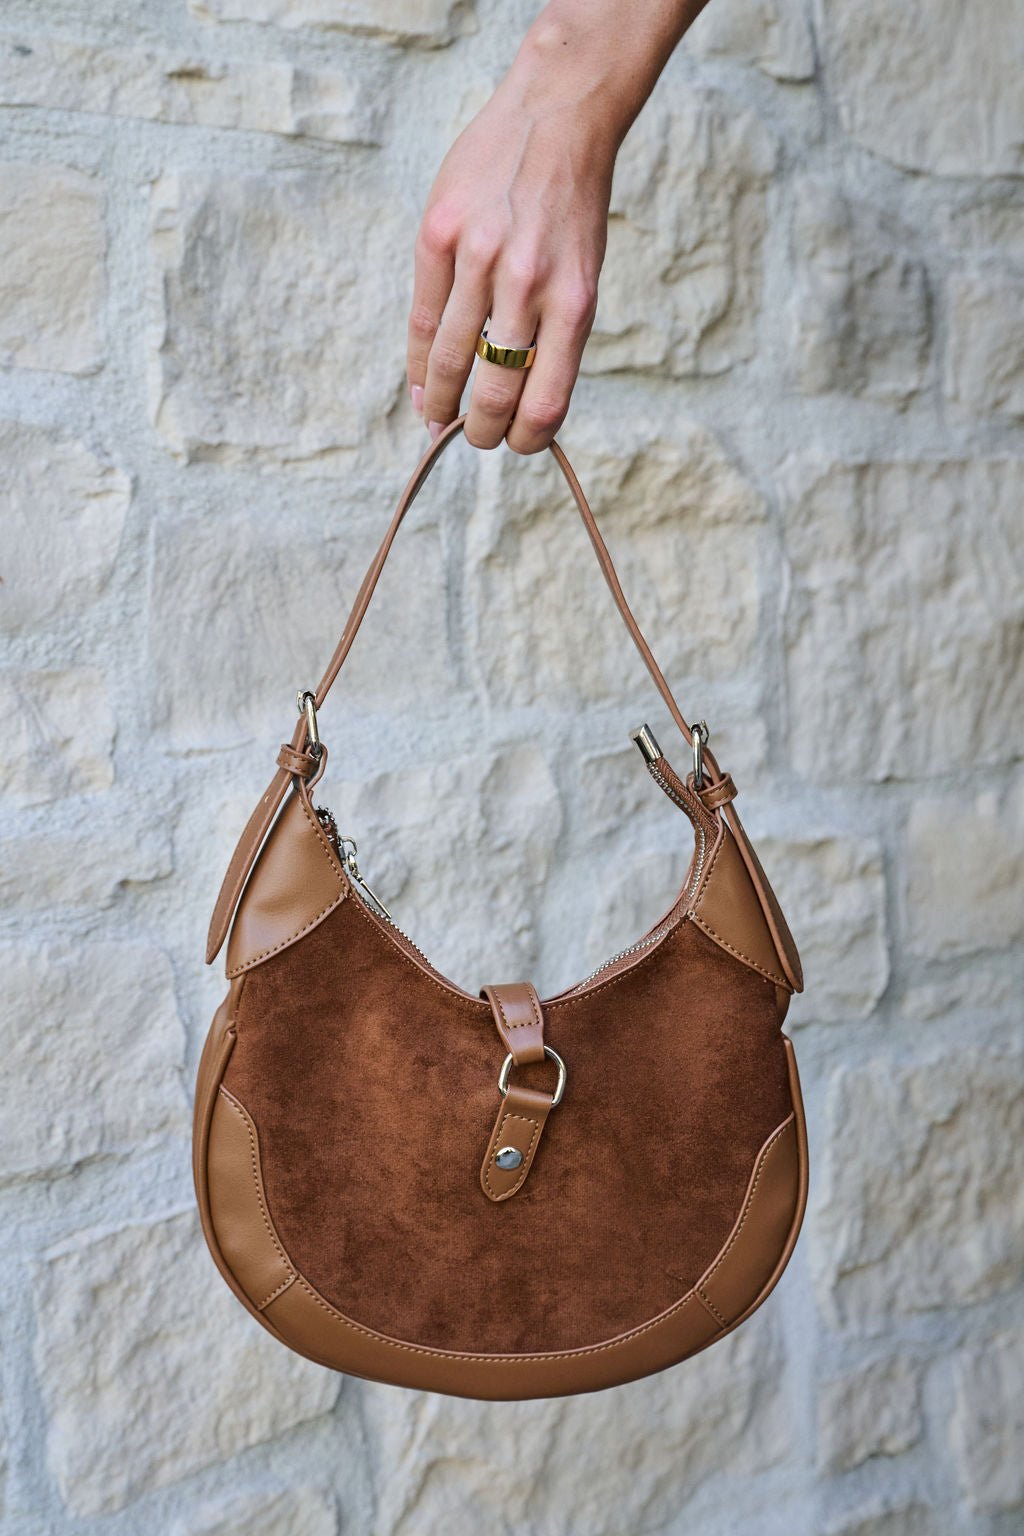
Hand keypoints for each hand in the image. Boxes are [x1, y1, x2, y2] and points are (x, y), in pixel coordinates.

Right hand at [406, 34, 620, 454]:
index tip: (516, 444)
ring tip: (439, 418)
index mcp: (573, 302)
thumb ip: (553, 335)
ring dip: (442, 404)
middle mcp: (527, 284)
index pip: (545, 403)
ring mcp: (479, 258)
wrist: (556, 116)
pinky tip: (421, 384)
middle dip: (479, 431)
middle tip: (472, 438)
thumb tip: (516, 401)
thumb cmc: (572, 208)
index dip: (526, 440)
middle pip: (493, 393)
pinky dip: (420, 363)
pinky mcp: (439, 235)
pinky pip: (424, 318)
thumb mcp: (582, 274)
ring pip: (452, 362)